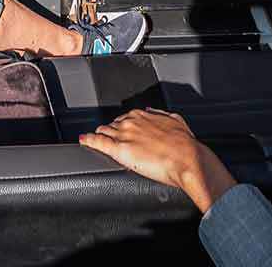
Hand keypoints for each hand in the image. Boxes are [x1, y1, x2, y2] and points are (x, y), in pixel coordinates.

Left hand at [78, 109, 238, 212]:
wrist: (187, 160)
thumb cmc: (185, 145)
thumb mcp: (176, 120)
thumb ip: (160, 115)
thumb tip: (152, 111)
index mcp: (143, 115)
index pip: (124, 118)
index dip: (122, 126)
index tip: (122, 131)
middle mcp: (131, 122)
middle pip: (112, 125)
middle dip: (111, 131)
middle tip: (112, 140)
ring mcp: (124, 135)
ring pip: (104, 132)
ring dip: (100, 135)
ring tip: (95, 140)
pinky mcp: (119, 150)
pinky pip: (98, 142)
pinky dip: (89, 140)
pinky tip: (84, 140)